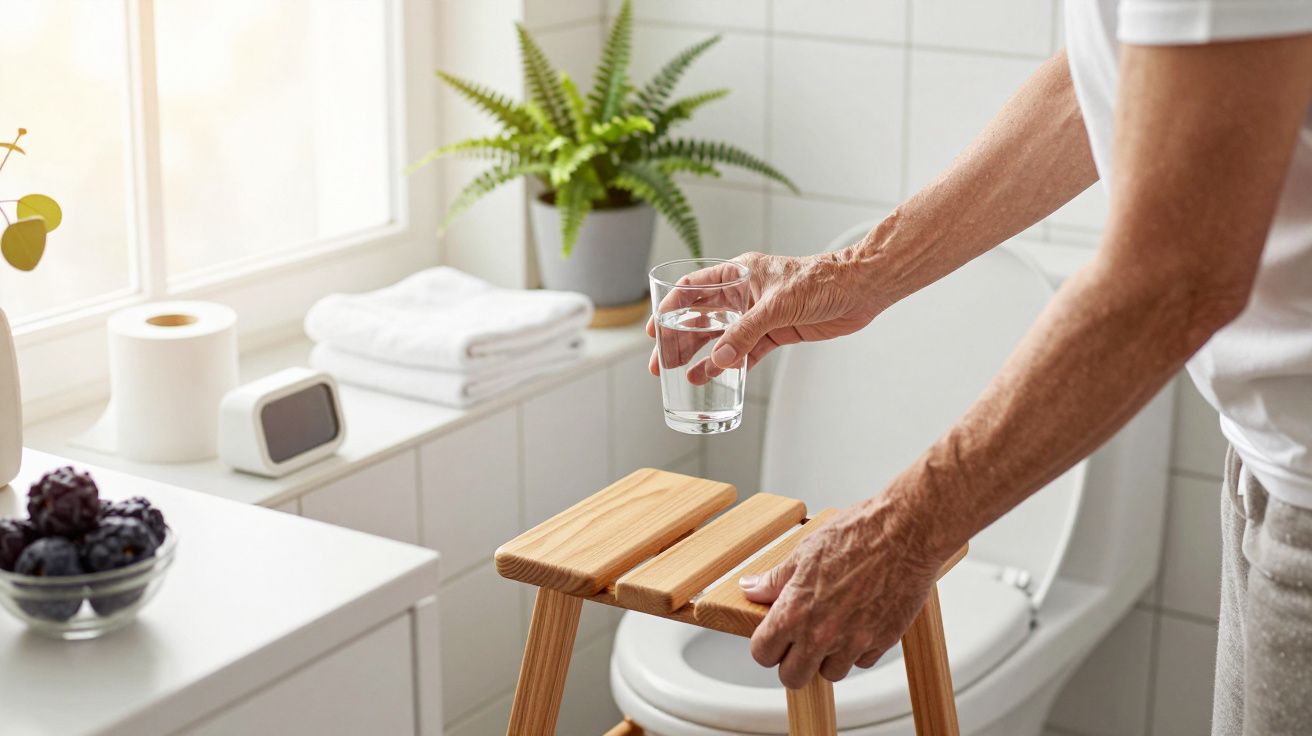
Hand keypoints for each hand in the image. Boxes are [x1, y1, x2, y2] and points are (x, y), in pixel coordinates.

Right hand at [647, 249, 884, 376]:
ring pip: (722, 338)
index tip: (654, 331)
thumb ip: (746, 332)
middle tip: (662, 364)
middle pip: (702, 318)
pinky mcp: (777, 332)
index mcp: (738, 274)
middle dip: (681, 340)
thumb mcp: (776, 305)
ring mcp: (759, 314)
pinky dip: (732, 365)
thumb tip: (719, 360)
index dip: (670, 308)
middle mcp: (744, 294)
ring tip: (684, 377)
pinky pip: (747, 351)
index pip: (693, 289)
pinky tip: (718, 378)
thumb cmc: (821, 281)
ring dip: (704, 357)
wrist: (860, 289)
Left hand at [740, 498, 942, 688]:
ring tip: (832, 627)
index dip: (766, 645)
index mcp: (795, 612)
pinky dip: (859, 649)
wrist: (906, 532)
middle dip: (792, 661)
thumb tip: (751, 588)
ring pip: (830, 673)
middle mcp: (822, 634)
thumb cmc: (857, 534)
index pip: (763, 654)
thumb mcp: (804, 551)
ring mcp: (854, 641)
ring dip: (827, 657)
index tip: (773, 637)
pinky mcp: (883, 641)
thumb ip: (775, 579)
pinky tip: (859, 621)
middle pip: (793, 677)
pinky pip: (863, 661)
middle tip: (799, 640)